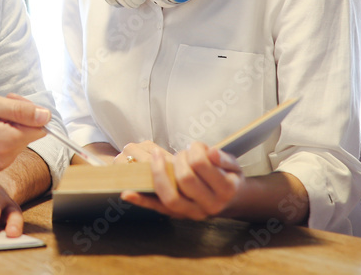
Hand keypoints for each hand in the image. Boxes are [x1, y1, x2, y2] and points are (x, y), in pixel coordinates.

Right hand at [0, 89, 49, 169]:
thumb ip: (18, 110)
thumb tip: (45, 115)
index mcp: (6, 143)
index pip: (40, 127)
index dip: (28, 110)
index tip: (8, 100)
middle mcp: (4, 158)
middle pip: (28, 133)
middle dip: (16, 116)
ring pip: (16, 138)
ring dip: (5, 123)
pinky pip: (4, 145)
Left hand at [120, 141, 243, 219]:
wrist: (230, 200)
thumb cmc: (228, 176)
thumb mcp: (233, 165)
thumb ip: (223, 158)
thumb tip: (211, 153)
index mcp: (225, 190)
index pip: (201, 165)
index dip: (193, 150)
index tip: (194, 146)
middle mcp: (209, 206)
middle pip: (185, 180)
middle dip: (178, 160)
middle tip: (179, 154)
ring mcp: (191, 213)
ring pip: (170, 197)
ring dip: (158, 174)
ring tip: (156, 158)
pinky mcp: (176, 215)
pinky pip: (157, 208)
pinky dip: (141, 201)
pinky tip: (127, 194)